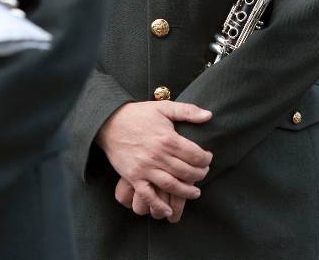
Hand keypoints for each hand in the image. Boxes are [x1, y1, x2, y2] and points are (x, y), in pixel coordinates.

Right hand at [97, 101, 212, 218]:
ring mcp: (145, 168)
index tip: (208, 159)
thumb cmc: (139, 114)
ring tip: (195, 192)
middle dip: (199, 175)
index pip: (195, 155)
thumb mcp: (164, 107)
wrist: (110, 122)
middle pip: (186, 171)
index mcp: (167, 139)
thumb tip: (209, 115)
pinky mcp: (133, 177)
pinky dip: (158, 205)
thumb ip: (188, 111)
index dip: (206, 159)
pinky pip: (147, 195)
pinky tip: (168, 210)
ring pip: (171, 185)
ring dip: (186, 192)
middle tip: (203, 174)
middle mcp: (157, 155)